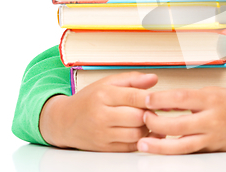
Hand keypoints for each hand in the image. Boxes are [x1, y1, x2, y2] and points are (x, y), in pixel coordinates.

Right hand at [39, 71, 157, 151]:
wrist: (63, 121)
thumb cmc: (89, 99)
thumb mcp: (108, 83)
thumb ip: (132, 79)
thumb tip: (154, 79)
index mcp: (103, 95)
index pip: (133, 96)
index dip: (151, 98)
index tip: (162, 98)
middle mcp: (101, 116)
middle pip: (137, 117)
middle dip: (151, 113)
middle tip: (156, 109)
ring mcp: (102, 134)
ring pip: (136, 133)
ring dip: (148, 127)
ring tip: (149, 119)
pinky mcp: (104, 148)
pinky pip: (130, 146)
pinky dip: (142, 139)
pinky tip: (145, 131)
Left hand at [137, 86, 225, 153]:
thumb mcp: (214, 92)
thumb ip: (190, 98)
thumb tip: (164, 102)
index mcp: (212, 99)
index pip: (181, 98)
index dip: (160, 99)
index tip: (146, 99)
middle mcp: (212, 119)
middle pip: (178, 124)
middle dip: (156, 122)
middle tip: (143, 118)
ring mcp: (212, 137)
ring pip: (181, 145)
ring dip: (159, 145)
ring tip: (143, 142)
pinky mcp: (211, 150)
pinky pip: (189, 151)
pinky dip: (173, 150)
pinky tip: (161, 148)